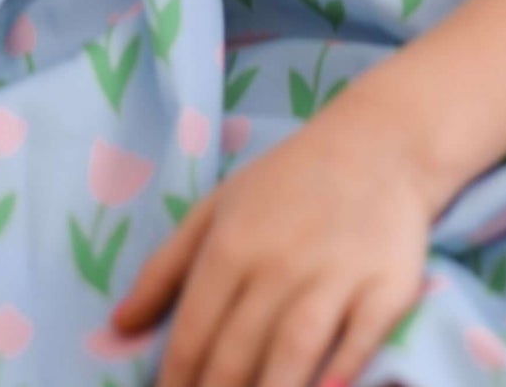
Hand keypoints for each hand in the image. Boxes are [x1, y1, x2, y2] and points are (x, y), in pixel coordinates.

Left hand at [115, 86, 429, 386]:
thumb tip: (118, 327)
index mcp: (232, 243)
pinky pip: (361, 339)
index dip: (174, 384)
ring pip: (293, 351)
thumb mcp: (217, 207)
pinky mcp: (386, 286)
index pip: (193, 334)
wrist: (379, 144)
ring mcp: (335, 274)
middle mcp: (279, 262)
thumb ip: (165, 268)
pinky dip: (342, 370)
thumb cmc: (286, 183)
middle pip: (237, 354)